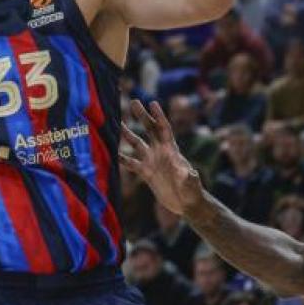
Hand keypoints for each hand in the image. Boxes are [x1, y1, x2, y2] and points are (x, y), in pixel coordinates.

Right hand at [119, 100, 204, 215]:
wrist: (186, 203)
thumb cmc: (192, 191)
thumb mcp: (191, 183)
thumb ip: (188, 177)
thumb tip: (188, 173)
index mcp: (172, 150)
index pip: (164, 129)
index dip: (159, 116)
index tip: (152, 103)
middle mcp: (160, 152)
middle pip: (149, 130)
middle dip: (142, 116)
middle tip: (133, 101)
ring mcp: (152, 161)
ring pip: (137, 143)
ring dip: (127, 133)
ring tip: (116, 123)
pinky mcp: (146, 172)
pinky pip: (131, 163)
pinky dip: (121, 158)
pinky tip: (111, 153)